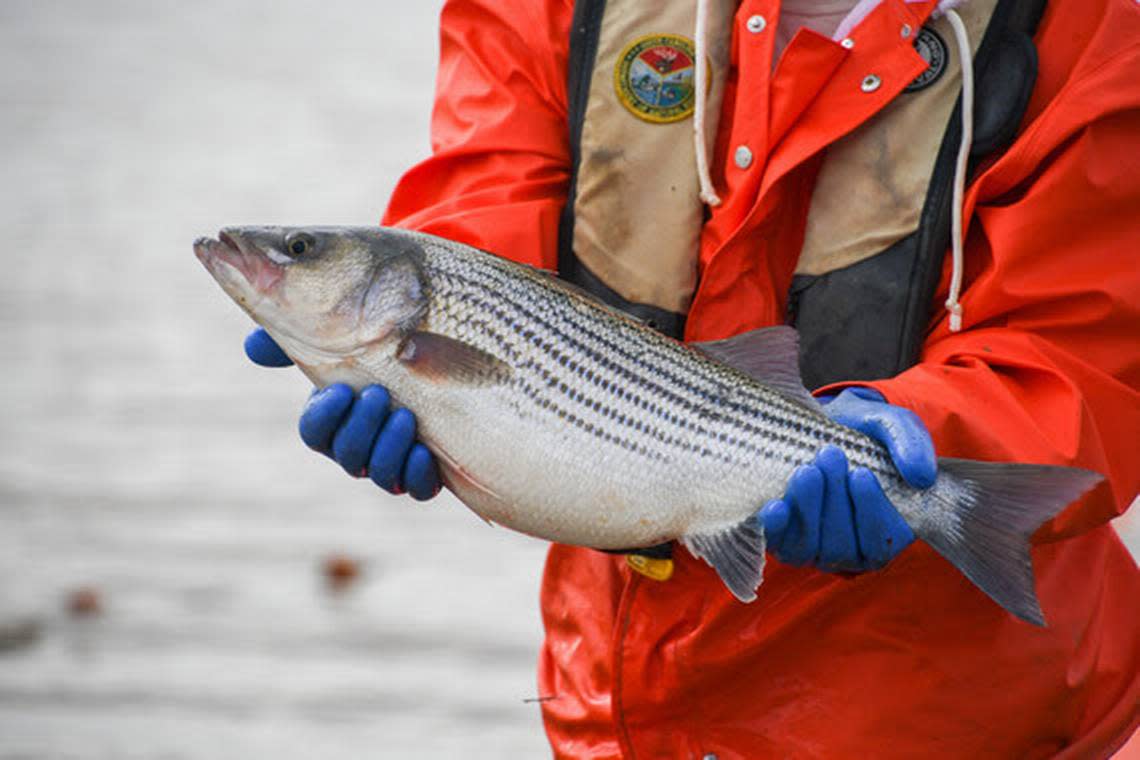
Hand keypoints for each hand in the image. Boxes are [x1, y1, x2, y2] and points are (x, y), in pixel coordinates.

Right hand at [245, 328, 440, 499]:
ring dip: (389, 449)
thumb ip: (296, 340)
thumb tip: (253, 348)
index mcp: (331, 421)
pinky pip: (417, 489)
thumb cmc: (380, 349)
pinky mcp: (424, 473)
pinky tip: (422, 451)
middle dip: (361, 428)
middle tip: (380, 395)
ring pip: (380, 475)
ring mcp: (390, 464)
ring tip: (405, 416)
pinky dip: (417, 475)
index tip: (341, 390)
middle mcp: (357, 449)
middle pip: (348, 456)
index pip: (314, 433)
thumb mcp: (340, 338)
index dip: (324, 417)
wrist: (436, 359)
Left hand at [756, 387, 935, 572]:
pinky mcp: (781, 538)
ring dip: (808, 509)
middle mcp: (850, 548)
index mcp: (886, 530)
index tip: (862, 473)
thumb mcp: (889, 425)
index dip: (871, 513)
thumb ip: (909, 443)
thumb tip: (922, 476)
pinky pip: (777, 544)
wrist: (817, 424)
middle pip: (842, 546)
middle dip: (835, 501)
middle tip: (830, 455)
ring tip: (806, 470)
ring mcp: (813, 547)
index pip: (881, 542)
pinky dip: (776, 527)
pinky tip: (776, 505)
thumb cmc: (860, 431)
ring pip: (810, 547)